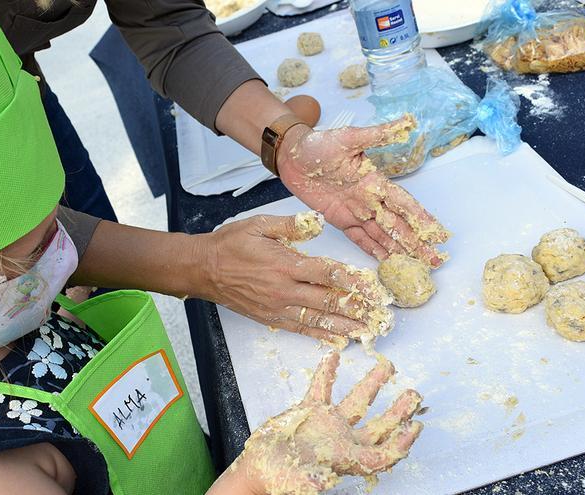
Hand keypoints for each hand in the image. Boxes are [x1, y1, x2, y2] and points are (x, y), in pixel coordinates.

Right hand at [199, 212, 393, 346]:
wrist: (203, 269)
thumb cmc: (230, 244)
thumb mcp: (259, 225)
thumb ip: (290, 225)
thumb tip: (317, 222)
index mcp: (285, 264)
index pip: (328, 274)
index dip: (355, 282)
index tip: (375, 289)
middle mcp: (284, 289)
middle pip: (329, 301)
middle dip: (358, 309)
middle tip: (381, 317)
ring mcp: (277, 307)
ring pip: (318, 319)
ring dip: (345, 327)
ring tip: (367, 332)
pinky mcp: (270, 318)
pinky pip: (300, 328)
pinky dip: (321, 335)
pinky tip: (339, 339)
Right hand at [231, 353, 422, 494]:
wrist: (259, 467)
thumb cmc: (277, 479)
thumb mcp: (295, 483)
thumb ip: (311, 482)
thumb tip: (325, 481)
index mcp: (345, 458)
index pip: (382, 454)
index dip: (401, 443)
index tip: (415, 427)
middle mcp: (342, 439)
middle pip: (379, 426)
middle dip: (398, 411)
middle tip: (414, 394)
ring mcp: (328, 424)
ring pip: (357, 401)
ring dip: (373, 384)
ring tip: (387, 366)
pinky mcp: (309, 410)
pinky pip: (322, 388)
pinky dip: (327, 373)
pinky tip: (333, 356)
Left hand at [276, 116, 450, 267]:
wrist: (291, 155)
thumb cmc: (319, 143)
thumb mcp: (349, 137)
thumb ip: (378, 134)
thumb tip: (408, 122)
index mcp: (375, 181)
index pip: (403, 203)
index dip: (421, 219)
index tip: (438, 233)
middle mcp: (369, 199)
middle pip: (397, 224)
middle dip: (416, 243)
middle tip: (434, 261)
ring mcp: (356, 211)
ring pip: (382, 235)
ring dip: (399, 251)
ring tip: (416, 268)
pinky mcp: (340, 219)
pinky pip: (360, 238)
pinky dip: (373, 250)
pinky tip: (387, 263)